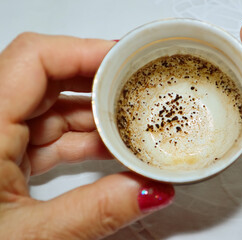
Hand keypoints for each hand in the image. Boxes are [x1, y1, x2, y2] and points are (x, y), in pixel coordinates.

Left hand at [0, 33, 173, 238]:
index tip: (126, 59)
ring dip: (94, 115)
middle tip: (137, 86)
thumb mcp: (29, 237)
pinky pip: (48, 133)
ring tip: (132, 124)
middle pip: (48, 76)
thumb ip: (94, 213)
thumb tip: (150, 192)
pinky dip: (80, 138)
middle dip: (98, 81)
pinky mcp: (5, 155)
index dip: (85, 51)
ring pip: (52, 106)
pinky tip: (109, 148)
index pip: (35, 60)